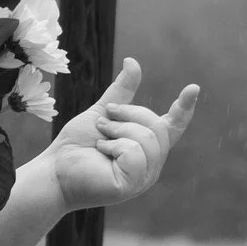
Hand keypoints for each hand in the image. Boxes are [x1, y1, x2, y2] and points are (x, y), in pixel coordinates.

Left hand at [42, 59, 201, 214]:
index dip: (184, 107)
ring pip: (147, 138)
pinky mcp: (132, 185)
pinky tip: (102, 152)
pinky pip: (134, 153)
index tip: (193, 88)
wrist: (53, 170)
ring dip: (117, 131)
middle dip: (127, 115)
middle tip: (103, 122)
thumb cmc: (76, 145)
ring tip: (100, 140)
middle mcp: (151, 163)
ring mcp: (144, 176)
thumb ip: (122, 92)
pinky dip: (114, 146)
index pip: (173, 126)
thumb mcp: (103, 112)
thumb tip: (132, 61)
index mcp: (147, 146)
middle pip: (157, 126)